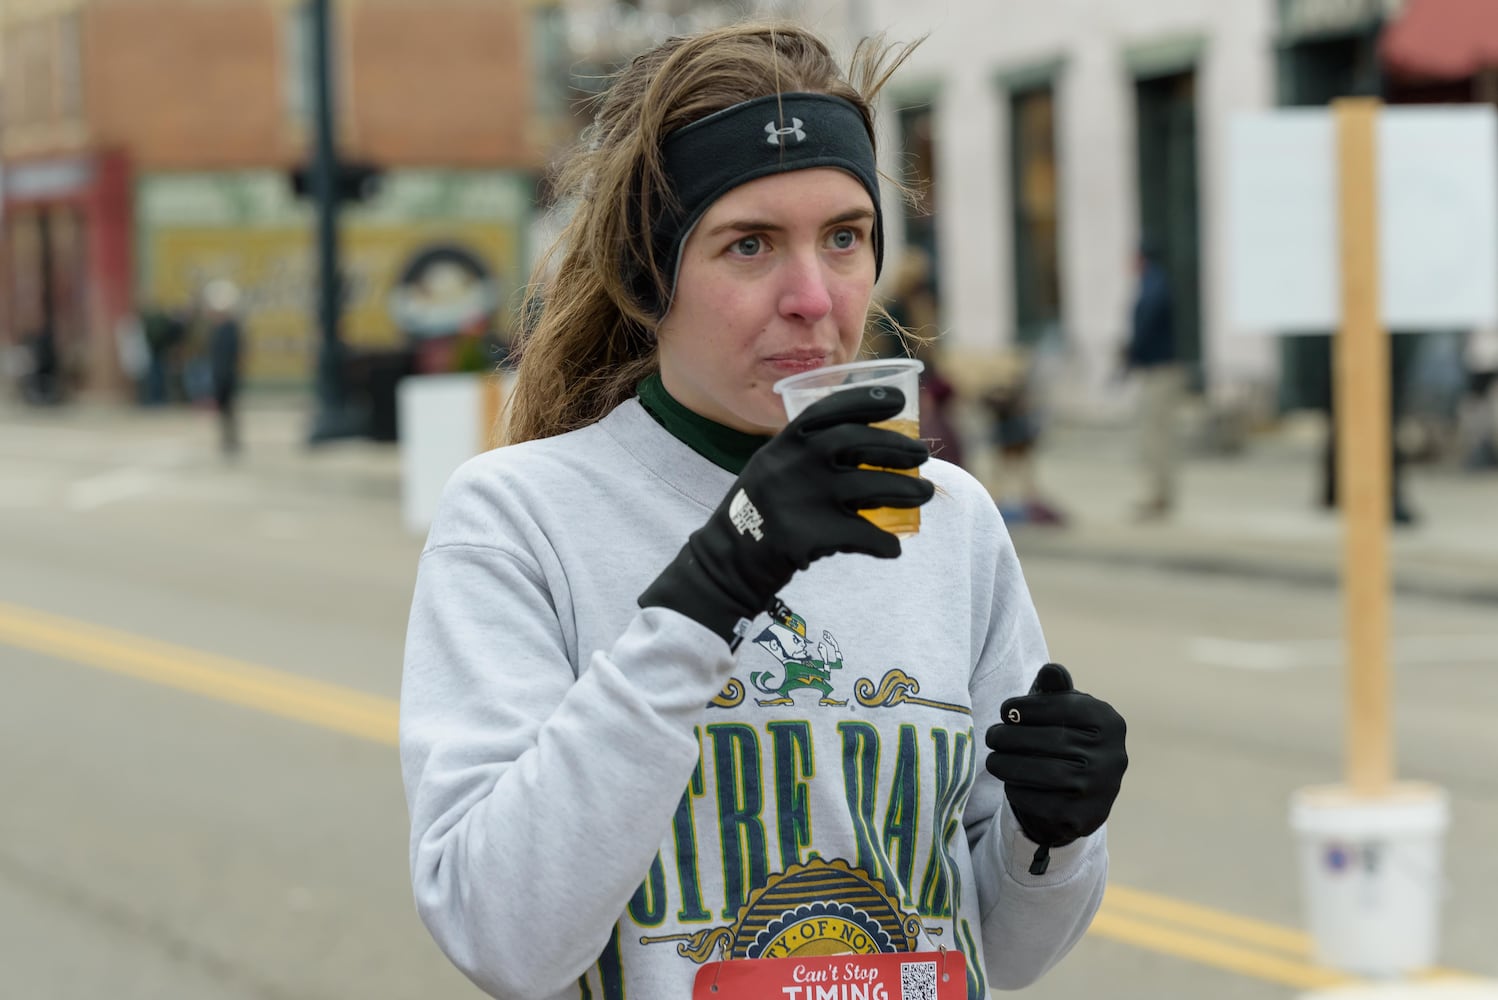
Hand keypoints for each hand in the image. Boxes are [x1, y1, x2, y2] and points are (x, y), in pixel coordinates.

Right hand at [639, 386, 934, 642]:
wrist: (728, 560)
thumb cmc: (761, 511)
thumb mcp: (773, 467)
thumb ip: (808, 452)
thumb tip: (869, 442)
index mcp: (783, 442)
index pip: (829, 409)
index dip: (866, 400)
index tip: (899, 402)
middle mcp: (792, 463)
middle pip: (858, 443)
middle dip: (898, 447)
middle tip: (923, 454)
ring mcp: (800, 498)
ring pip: (870, 487)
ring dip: (906, 490)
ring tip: (924, 492)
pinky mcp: (807, 535)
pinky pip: (861, 536)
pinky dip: (883, 543)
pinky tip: (894, 547)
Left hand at [984, 663, 1126, 873]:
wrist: (1080, 794)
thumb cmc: (1065, 738)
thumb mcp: (1063, 710)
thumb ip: (1056, 689)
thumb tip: (1051, 670)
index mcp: (1109, 722)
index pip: (1064, 707)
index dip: (1027, 707)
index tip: (1005, 711)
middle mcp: (1113, 755)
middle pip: (1052, 741)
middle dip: (1012, 737)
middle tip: (990, 736)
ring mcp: (1102, 789)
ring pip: (1046, 774)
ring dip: (1009, 765)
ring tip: (992, 760)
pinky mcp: (1085, 818)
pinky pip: (1044, 803)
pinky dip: (1019, 792)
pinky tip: (1009, 783)